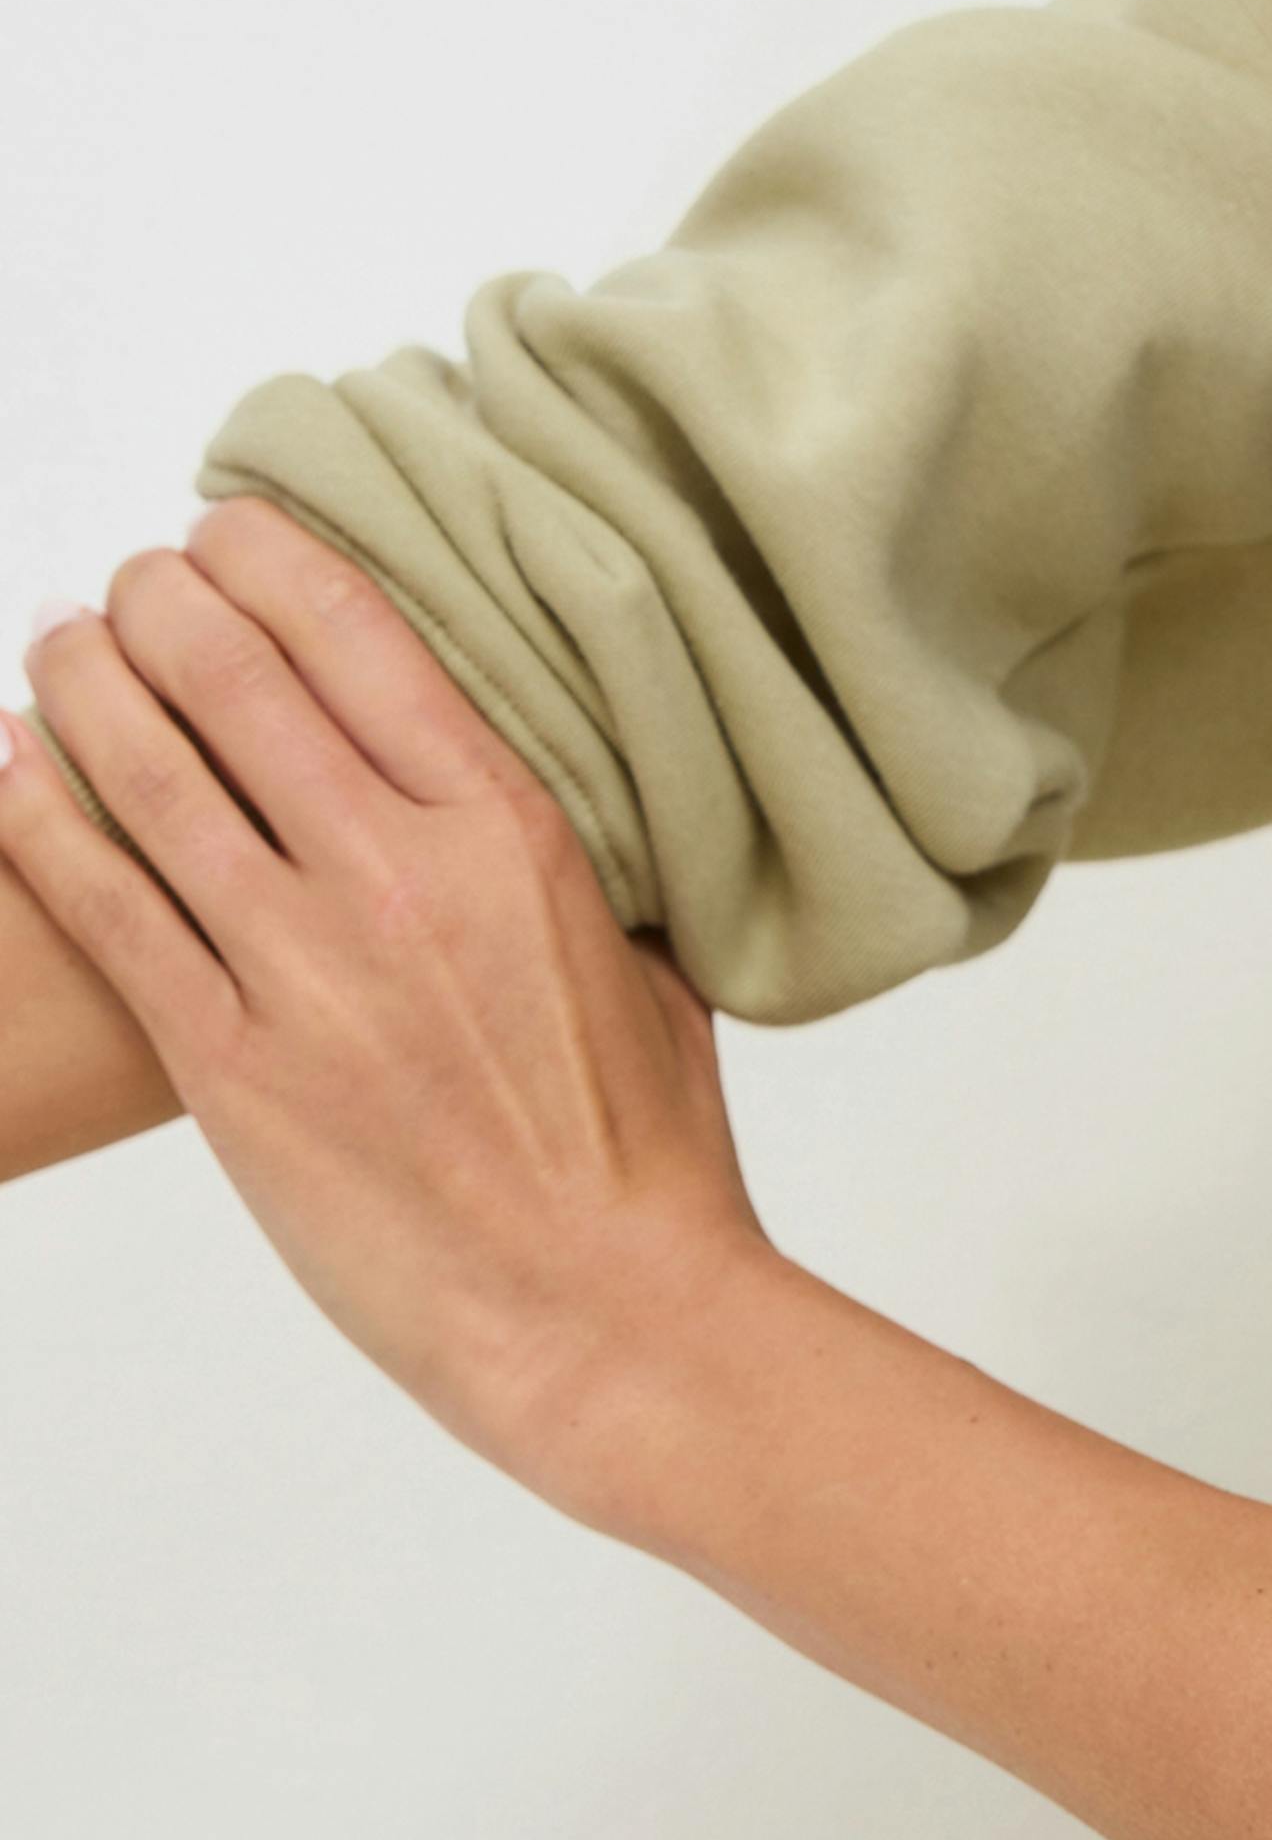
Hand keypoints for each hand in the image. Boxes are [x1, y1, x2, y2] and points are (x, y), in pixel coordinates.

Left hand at [0, 501, 776, 1502]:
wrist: (604, 1311)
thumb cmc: (640, 1156)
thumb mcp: (641, 958)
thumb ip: (573, 862)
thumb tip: (534, 800)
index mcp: (509, 834)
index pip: (360, 639)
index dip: (272, 560)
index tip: (228, 529)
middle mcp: (397, 877)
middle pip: (237, 680)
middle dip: (161, 602)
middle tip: (130, 579)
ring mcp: (304, 973)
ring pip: (151, 777)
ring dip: (85, 686)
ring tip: (56, 642)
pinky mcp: (231, 1068)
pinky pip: (107, 911)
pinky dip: (42, 824)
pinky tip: (8, 774)